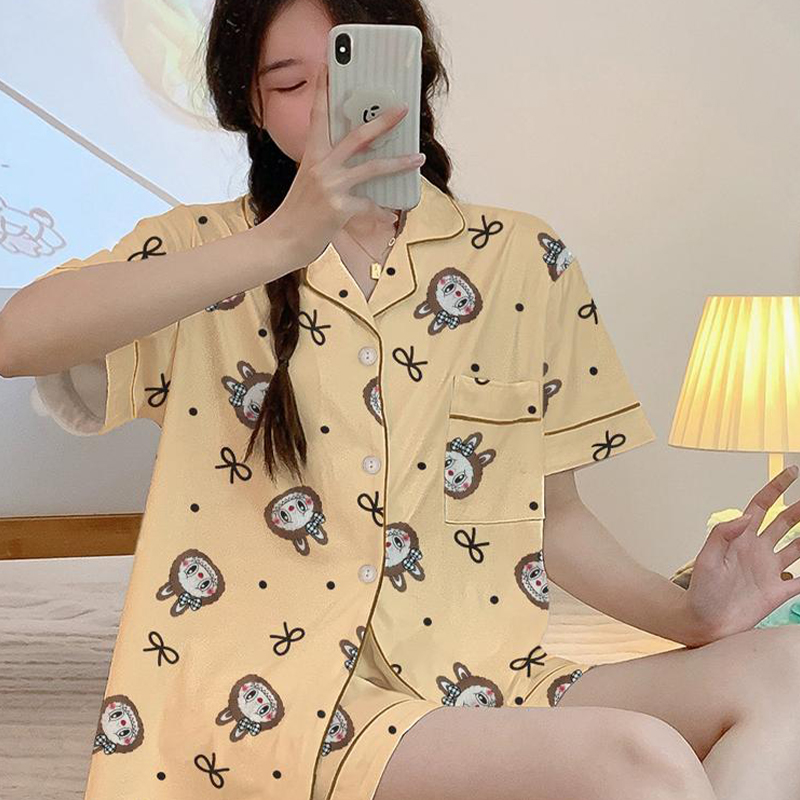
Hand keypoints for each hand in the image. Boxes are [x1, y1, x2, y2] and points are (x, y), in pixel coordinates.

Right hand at [262, 61, 423, 268]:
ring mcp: (331, 187)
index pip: (319, 116)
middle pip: (357, 136)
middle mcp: (321, 166)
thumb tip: (361, 163)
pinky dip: (382, 212)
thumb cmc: (297, 214)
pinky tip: (390, 217)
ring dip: (399, 163)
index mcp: (312, 156)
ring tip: (417, 158)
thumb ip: (329, 169)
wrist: (281, 241)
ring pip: (372, 168)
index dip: (324, 90)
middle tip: (402, 109)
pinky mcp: (339, 209)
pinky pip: (370, 206)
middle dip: (383, 121)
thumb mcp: (308, 183)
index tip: (330, 65)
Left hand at [684, 464, 799, 643]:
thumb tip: (745, 516)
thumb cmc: (701, 590)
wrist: (704, 622)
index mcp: (740, 538)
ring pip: (799, 546)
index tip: (793, 472)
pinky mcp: (778, 592)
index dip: (776, 488)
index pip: (761, 506)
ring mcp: (770, 570)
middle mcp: (758, 550)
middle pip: (785, 522)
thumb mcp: (706, 559)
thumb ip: (722, 535)